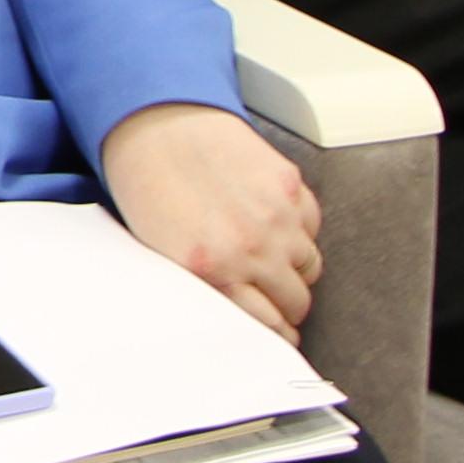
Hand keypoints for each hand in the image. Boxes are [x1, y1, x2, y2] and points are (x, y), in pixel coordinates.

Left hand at [99, 101, 319, 338]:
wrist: (157, 127)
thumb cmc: (150, 188)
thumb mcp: (164, 254)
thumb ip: (208, 287)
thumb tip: (244, 318)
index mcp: (211, 270)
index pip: (270, 325)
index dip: (278, 335)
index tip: (282, 336)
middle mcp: (250, 247)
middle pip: (297, 301)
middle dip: (288, 306)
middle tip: (276, 300)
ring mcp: (275, 216)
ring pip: (311, 266)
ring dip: (295, 268)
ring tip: (270, 257)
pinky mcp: (290, 185)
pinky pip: (312, 227)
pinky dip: (299, 230)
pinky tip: (273, 222)